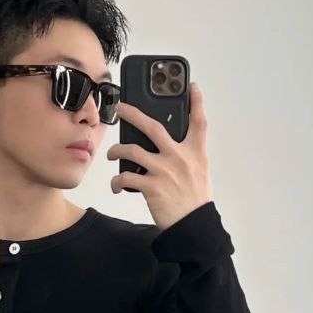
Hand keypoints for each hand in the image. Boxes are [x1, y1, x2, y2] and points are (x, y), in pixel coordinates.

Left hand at [106, 81, 213, 231]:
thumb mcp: (200, 173)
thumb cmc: (195, 200)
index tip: (193, 86)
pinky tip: (116, 185)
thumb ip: (187, 156)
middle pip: (153, 127)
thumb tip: (169, 147)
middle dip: (133, 114)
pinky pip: (126, 178)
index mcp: (195, 153)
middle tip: (121, 108)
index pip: (199, 122)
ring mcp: (164, 171)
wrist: (193, 226)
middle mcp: (179, 157)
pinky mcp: (151, 186)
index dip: (197, 102)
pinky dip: (117, 181)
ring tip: (113, 154)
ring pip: (131, 151)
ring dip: (117, 151)